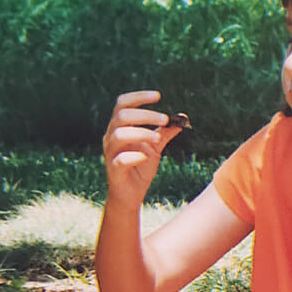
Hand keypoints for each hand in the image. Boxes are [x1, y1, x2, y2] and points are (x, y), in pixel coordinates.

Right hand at [103, 90, 184, 209]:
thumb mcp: (155, 148)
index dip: (139, 97)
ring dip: (141, 133)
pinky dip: (134, 156)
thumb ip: (164, 132)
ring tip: (158, 139)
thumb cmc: (140, 168)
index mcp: (119, 127)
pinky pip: (120, 160)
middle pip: (122, 115)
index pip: (123, 104)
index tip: (158, 96)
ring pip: (119, 135)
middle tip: (165, 119)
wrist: (131, 195)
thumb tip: (181, 118)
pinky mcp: (113, 170)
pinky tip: (146, 157)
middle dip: (145, 115)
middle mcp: (111, 137)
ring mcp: (110, 153)